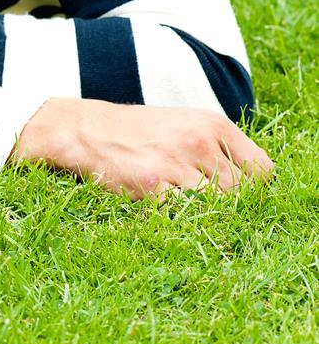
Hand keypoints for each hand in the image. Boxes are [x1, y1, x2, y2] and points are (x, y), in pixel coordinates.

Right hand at [10, 98, 274, 199]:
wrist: (81, 129)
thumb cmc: (134, 131)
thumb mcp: (183, 124)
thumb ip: (217, 148)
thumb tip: (249, 187)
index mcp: (212, 125)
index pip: (262, 171)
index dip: (253, 189)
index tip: (236, 197)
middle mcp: (199, 142)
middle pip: (242, 193)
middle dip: (227, 205)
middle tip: (205, 208)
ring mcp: (176, 165)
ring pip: (215, 206)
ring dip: (203, 214)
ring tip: (183, 210)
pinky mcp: (152, 187)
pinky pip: (182, 214)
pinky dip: (177, 218)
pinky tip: (161, 210)